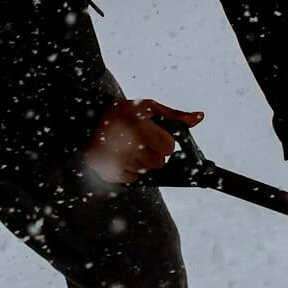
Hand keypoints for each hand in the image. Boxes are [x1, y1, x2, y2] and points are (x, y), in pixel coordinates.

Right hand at [84, 99, 202, 184]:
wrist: (89, 120)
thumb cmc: (124, 113)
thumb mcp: (149, 108)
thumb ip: (175, 116)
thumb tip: (199, 117)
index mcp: (139, 127)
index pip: (168, 148)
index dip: (165, 143)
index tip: (155, 136)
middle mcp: (127, 145)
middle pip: (159, 163)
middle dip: (154, 153)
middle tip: (141, 141)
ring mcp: (117, 161)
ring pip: (147, 171)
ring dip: (142, 161)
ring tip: (129, 146)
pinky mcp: (109, 173)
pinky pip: (133, 178)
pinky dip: (130, 170)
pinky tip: (121, 156)